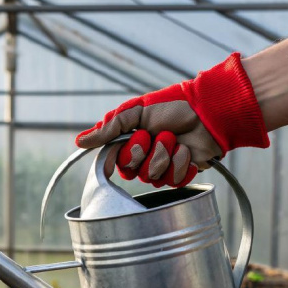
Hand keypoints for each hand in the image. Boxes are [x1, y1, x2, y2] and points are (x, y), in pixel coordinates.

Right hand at [76, 53, 269, 187]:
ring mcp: (163, 168)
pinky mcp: (181, 175)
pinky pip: (174, 181)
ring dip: (166, 156)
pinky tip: (188, 151)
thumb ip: (108, 128)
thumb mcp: (135, 111)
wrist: (207, 112)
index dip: (125, 155)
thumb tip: (79, 142)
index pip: (115, 162)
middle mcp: (144, 158)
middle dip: (147, 152)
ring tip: (176, 140)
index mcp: (130, 143)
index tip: (136, 140)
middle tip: (156, 135)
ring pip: (154, 178)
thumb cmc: (172, 106)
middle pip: (134, 173)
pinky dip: (182, 163)